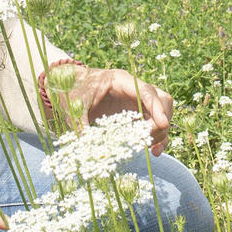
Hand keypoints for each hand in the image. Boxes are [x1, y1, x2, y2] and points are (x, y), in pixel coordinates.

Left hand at [58, 65, 173, 154]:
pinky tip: (153, 151)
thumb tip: (86, 149)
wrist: (68, 87)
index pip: (146, 91)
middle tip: (148, 141)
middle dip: (160, 121)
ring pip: (161, 112)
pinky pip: (153, 121)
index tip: (163, 124)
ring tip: (153, 150)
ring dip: (161, 131)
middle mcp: (133, 88)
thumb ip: (81, 125)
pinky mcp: (135, 111)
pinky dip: (156, 135)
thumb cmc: (73, 91)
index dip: (157, 107)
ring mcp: (137, 99)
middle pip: (161, 100)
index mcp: (120, 80)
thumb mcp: (75, 107)